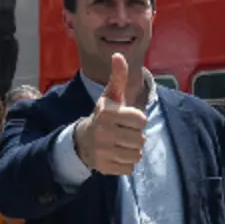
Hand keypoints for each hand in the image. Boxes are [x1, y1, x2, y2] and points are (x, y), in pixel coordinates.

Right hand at [73, 54, 147, 175]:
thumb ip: (118, 77)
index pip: (141, 120)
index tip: (127, 119)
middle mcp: (103, 132)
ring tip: (121, 144)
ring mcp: (102, 151)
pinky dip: (126, 163)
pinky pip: (129, 168)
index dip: (138, 120)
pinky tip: (117, 154)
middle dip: (136, 137)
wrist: (83, 140)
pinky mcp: (104, 167)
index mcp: (107, 113)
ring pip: (136, 155)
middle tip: (124, 133)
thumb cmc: (104, 115)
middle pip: (140, 139)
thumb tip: (118, 55)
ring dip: (133, 150)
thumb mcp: (111, 96)